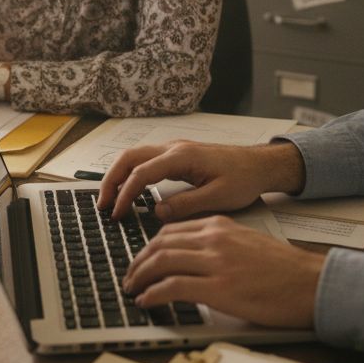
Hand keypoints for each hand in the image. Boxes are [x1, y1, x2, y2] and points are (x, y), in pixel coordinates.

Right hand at [97, 140, 304, 220]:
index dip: (125, 194)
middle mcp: (173, 148)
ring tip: (110, 200)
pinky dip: (130, 173)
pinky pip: (145, 160)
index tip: (118, 214)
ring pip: (134, 156)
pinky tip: (129, 190)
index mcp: (181, 157)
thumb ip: (186, 205)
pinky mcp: (177, 155)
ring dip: (118, 175)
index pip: (141, 173)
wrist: (260, 164)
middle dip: (111, 180)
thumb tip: (157, 212)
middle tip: (103, 206)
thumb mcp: (218, 197)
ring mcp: (174, 149)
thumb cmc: (244, 179)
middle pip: (129, 157)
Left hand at [122, 215, 323, 328]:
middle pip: (160, 244)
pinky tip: (147, 301)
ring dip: (140, 277)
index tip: (141, 259)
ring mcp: (215, 263)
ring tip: (133, 289)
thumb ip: (218, 245)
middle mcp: (214, 239)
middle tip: (130, 276)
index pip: (171, 231)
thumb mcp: (246, 243)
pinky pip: (172, 287)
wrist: (311, 283)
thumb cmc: (285, 270)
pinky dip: (153, 294)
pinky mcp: (218, 288)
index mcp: (220, 226)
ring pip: (160, 262)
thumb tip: (193, 259)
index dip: (149, 246)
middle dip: (138, 262)